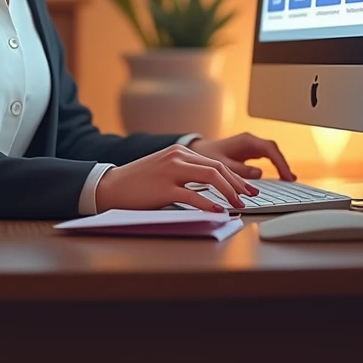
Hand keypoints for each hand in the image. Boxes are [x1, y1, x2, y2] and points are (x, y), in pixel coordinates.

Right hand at [94, 144, 258, 213]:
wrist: (112, 186)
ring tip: (238, 204)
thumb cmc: (140, 182)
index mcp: (179, 152)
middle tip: (251, 196)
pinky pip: (192, 195)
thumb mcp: (166, 170)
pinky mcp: (163, 188)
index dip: (235, 176)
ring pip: (209, 177)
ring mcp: (170, 171)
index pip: (215, 162)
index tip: (247, 188)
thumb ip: (187, 173)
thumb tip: (213, 188)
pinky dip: (208, 203)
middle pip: (217, 167)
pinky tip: (217, 210)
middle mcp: (177, 156)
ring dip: (228, 192)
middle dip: (237, 183)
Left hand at [188, 132, 295, 180]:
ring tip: (290, 179)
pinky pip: (266, 156)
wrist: (197, 151)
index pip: (269, 149)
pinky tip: (280, 176)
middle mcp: (250, 141)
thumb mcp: (221, 164)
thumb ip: (239, 169)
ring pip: (271, 152)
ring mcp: (250, 145)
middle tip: (292, 180)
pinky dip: (274, 165)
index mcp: (245, 141)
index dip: (280, 162)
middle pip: (273, 150)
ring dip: (281, 164)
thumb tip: (260, 173)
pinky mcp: (249, 151)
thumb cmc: (206, 156)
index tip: (287, 176)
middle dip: (283, 163)